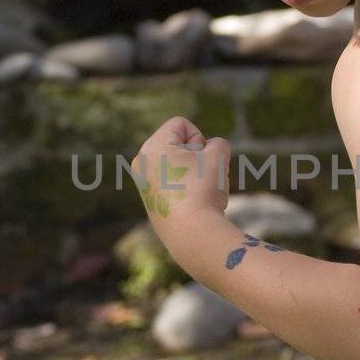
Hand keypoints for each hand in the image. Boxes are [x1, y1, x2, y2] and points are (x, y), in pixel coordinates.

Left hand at [131, 115, 231, 247]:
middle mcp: (141, 163)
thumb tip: (208, 154)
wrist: (192, 234)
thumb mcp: (218, 156)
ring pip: (178, 165)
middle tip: (200, 177)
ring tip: (199, 192)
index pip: (181, 125)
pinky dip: (187, 188)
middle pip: (178, 145)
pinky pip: (174, 184)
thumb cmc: (203, 190)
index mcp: (151, 147)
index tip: (201, 159)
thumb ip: (217, 144)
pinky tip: (194, 204)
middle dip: (197, 157)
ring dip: (195, 173)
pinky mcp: (151, 201)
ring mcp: (144, 184)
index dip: (199, 139)